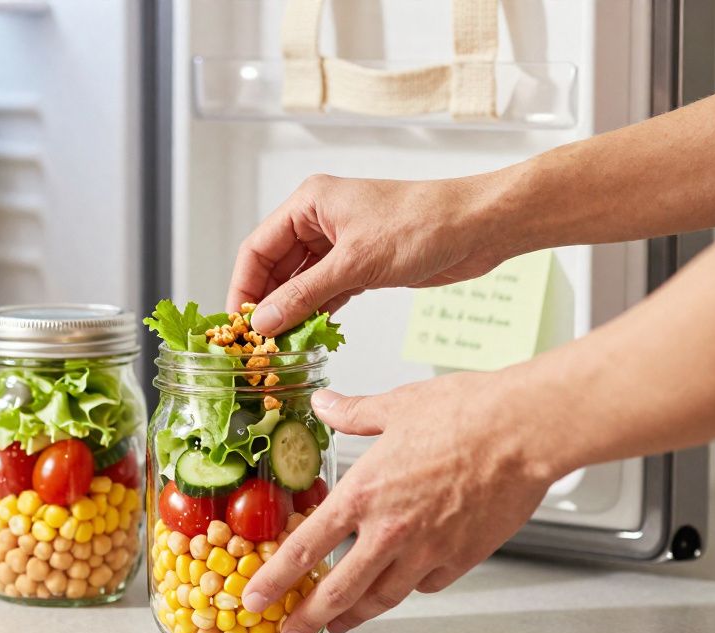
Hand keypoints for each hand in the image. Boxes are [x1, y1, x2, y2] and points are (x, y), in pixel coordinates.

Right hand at [227, 173, 520, 334]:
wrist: (477, 227)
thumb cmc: (422, 224)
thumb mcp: (355, 263)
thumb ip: (305, 293)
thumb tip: (265, 321)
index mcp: (309, 203)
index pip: (257, 248)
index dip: (243, 287)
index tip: (237, 324)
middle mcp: (320, 220)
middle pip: (275, 267)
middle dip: (267, 304)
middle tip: (258, 342)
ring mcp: (341, 243)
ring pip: (301, 283)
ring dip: (292, 312)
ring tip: (283, 346)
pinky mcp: (361, 264)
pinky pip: (326, 291)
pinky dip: (318, 313)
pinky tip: (311, 336)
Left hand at [240, 371, 562, 632]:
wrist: (523, 431)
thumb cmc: (466, 413)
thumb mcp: (396, 406)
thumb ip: (353, 413)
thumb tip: (326, 404)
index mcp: (363, 494)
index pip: (304, 548)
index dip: (274, 580)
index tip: (256, 598)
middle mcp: (390, 531)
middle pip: (338, 590)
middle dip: (308, 617)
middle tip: (290, 631)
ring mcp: (427, 550)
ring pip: (382, 597)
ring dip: (355, 615)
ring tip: (338, 624)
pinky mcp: (462, 558)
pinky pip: (427, 585)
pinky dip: (409, 589)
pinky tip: (401, 587)